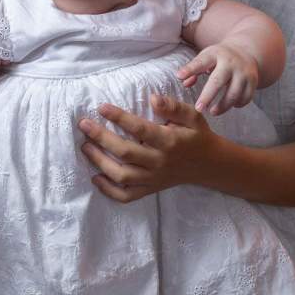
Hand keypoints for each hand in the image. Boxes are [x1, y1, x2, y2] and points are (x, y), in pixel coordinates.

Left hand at [79, 95, 217, 202]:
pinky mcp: (150, 189)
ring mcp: (154, 178)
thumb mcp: (193, 116)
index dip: (119, 118)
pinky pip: (127, 196)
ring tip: (85, 147)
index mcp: (170, 141)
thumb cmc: (197, 136)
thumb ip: (173, 106)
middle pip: (125, 152)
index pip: (140, 129)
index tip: (101, 107)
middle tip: (84, 124)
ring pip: (122, 175)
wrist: (209, 165)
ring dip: (100, 162)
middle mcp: (160, 162)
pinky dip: (109, 191)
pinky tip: (96, 177)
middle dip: (101, 137)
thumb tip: (153, 98)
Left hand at [177, 44, 258, 114]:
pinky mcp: (253, 82)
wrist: (246, 52)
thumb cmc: (220, 58)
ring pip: (233, 93)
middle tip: (198, 109)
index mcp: (215, 54)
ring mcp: (243, 72)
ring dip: (223, 106)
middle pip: (218, 81)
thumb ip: (193, 69)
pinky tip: (230, 105)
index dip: (190, 69)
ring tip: (213, 112)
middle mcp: (230, 62)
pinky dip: (237, 104)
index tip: (179, 76)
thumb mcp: (206, 57)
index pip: (201, 62)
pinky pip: (245, 98)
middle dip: (207, 96)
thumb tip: (183, 83)